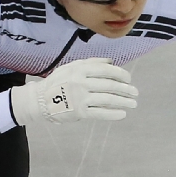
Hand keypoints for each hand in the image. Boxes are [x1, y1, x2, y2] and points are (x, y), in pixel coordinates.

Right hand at [10, 57, 137, 124]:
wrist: (40, 100)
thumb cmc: (58, 82)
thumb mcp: (72, 67)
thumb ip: (92, 63)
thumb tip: (111, 62)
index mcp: (81, 69)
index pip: (107, 70)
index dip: (121, 74)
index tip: (129, 79)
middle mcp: (81, 82)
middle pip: (110, 85)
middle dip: (126, 89)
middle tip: (135, 93)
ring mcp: (81, 98)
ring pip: (108, 99)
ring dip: (124, 101)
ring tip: (133, 104)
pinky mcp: (80, 112)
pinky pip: (100, 113)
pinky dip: (113, 114)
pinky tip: (122, 114)